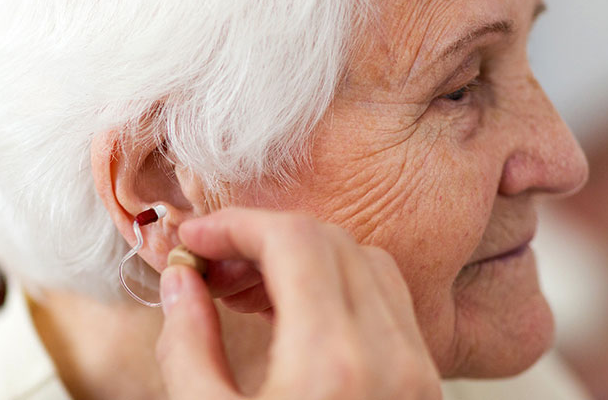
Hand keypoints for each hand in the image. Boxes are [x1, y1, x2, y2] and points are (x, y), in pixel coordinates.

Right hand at [156, 208, 440, 399]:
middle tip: (216, 262)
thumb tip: (182, 281)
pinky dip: (343, 290)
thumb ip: (187, 348)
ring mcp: (417, 373)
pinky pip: (391, 307)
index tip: (197, 238)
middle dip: (267, 236)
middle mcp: (389, 359)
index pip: (294, 239)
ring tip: (254, 287)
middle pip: (333, 240)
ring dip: (308, 257)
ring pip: (370, 263)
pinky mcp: (426, 389)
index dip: (236, 224)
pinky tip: (297, 318)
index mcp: (330, 364)